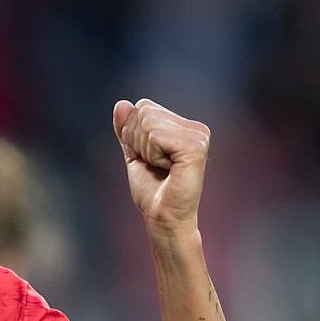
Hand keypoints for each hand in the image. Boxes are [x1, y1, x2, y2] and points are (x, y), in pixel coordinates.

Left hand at [112, 99, 209, 235]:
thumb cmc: (152, 189)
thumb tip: (121, 103)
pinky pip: (155, 136)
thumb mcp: (134, 154)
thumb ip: (127, 129)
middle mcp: (195, 127)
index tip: (147, 157)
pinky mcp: (195, 146)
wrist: (162, 216)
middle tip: (154, 164)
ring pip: (147, 122)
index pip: (143, 106)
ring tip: (162, 168)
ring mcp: (198, 136)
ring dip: (145, 150)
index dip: (133, 134)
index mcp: (184, 126)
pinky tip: (168, 169)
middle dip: (137, 141)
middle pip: (144, 111)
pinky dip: (152, 155)